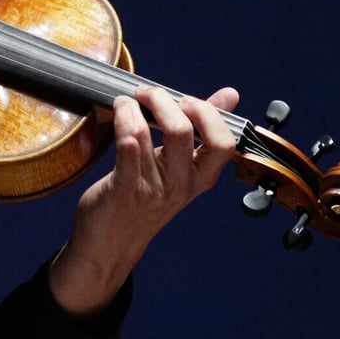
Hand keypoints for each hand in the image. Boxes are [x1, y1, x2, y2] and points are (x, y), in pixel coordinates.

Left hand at [49, 86, 238, 316]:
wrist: (109, 245)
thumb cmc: (142, 200)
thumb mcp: (177, 167)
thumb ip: (202, 130)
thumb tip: (230, 95)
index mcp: (199, 177)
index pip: (223, 141)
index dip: (206, 112)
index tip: (184, 99)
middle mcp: (180, 185)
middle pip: (183, 130)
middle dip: (162, 101)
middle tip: (146, 93)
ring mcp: (151, 189)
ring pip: (146, 134)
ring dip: (131, 109)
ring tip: (124, 102)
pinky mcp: (123, 191)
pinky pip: (125, 151)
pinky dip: (121, 124)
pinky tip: (116, 114)